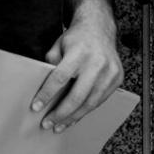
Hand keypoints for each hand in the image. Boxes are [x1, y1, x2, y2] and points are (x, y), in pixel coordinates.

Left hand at [32, 11, 122, 132]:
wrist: (100, 28)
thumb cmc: (77, 38)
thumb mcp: (58, 46)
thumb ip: (51, 66)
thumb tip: (44, 91)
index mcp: (80, 52)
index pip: (60, 78)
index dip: (47, 95)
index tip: (36, 107)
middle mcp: (98, 63)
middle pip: (77, 96)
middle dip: (60, 113)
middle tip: (47, 123)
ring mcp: (110, 72)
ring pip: (90, 103)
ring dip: (73, 117)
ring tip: (59, 126)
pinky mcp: (117, 78)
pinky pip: (100, 100)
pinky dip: (86, 111)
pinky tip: (74, 117)